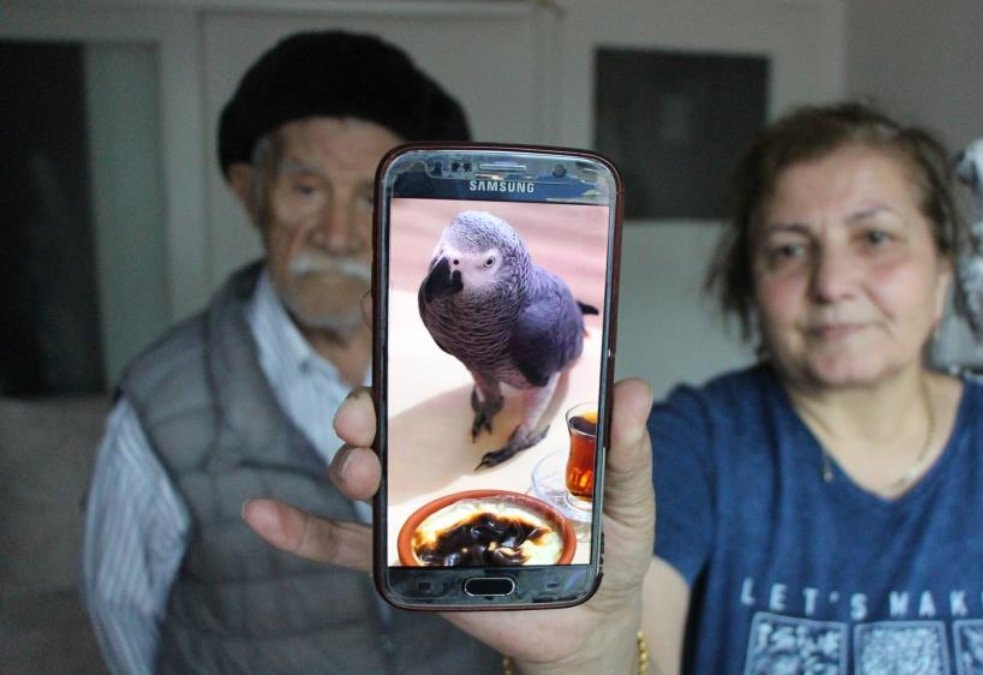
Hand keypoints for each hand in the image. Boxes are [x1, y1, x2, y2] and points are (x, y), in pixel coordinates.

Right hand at [243, 377, 655, 671]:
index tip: (378, 303)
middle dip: (364, 401)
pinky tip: (261, 515)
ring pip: (366, 472)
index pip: (444, 374)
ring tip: (358, 468)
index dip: (407, 339)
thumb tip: (635, 389)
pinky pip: (343, 546)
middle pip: (390, 416)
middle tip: (364, 407)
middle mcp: (447, 457)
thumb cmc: (607, 546)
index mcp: (495, 428)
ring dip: (346, 460)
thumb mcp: (626, 494)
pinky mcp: (407, 559)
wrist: (590, 621)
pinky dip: (298, 532)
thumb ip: (627, 448)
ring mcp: (421, 506)